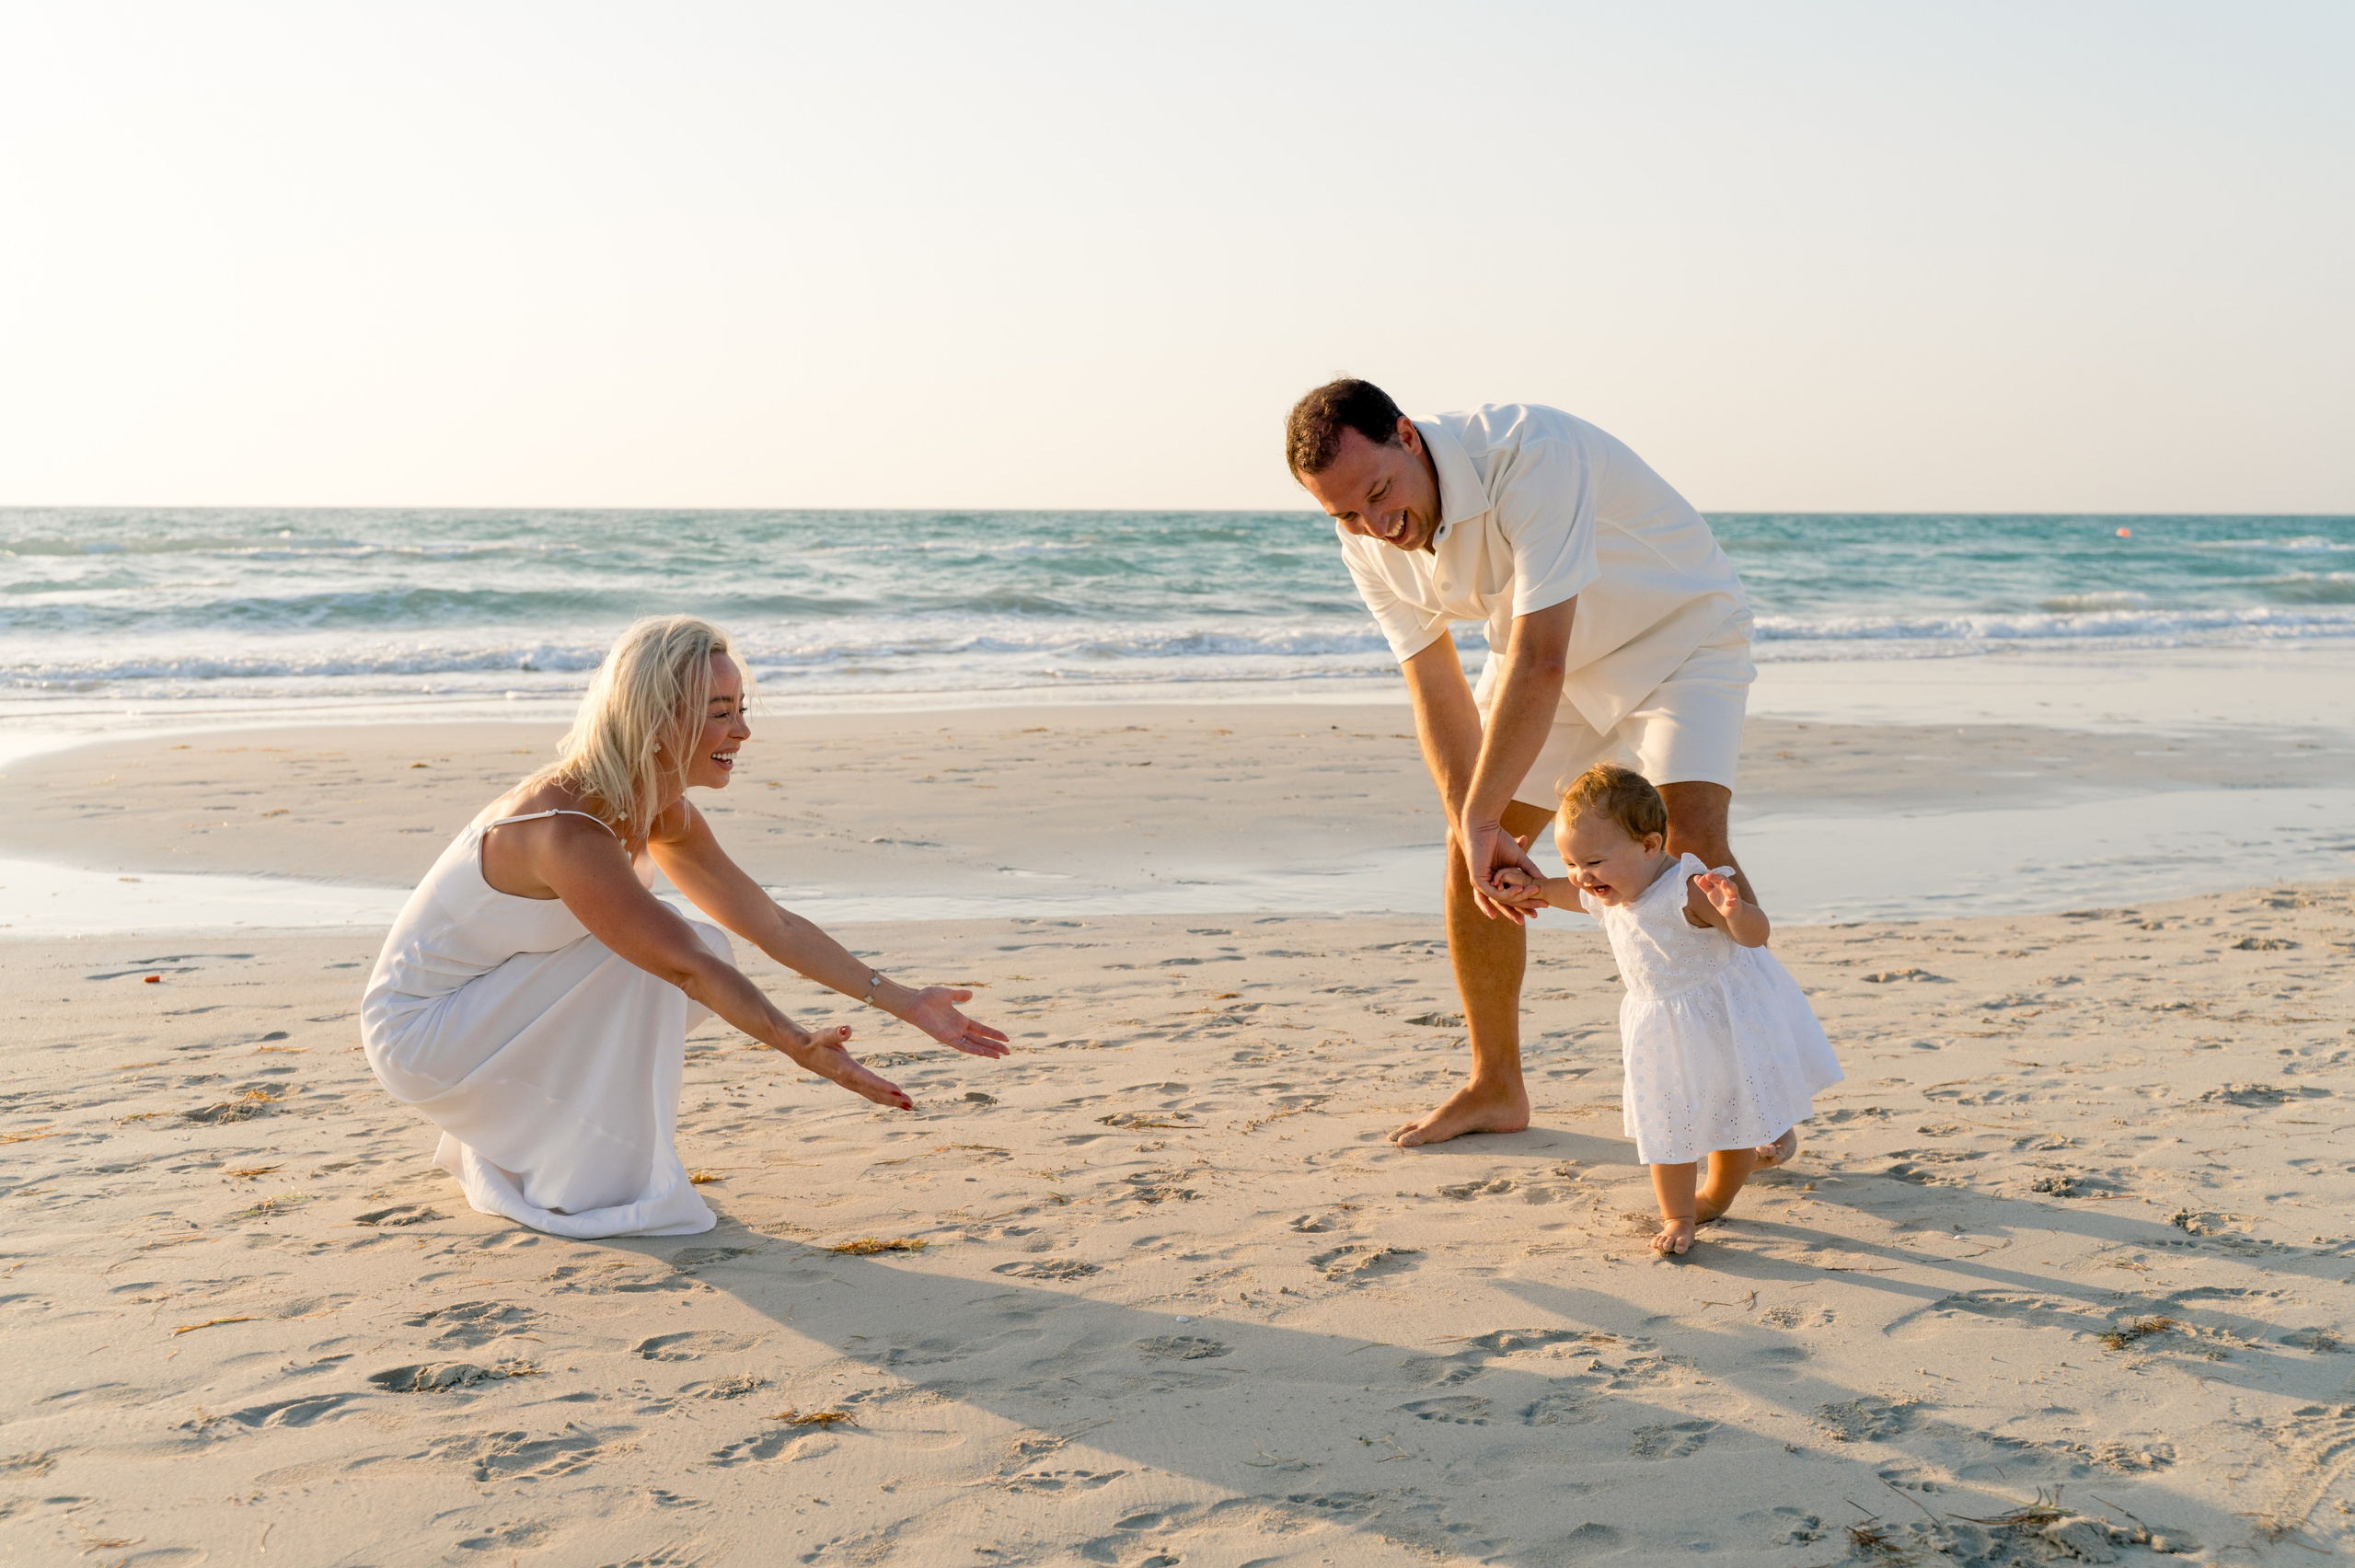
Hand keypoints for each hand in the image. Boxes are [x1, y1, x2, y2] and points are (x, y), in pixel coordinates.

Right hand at [779, 1023, 913, 1110]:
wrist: (805, 1054)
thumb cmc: (818, 1041)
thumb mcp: (825, 1034)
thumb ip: (837, 1032)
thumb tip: (847, 1028)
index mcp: (845, 1068)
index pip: (866, 1079)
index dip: (882, 1085)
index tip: (897, 1090)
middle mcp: (849, 1080)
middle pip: (873, 1092)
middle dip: (892, 1098)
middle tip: (910, 1103)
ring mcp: (851, 1084)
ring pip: (873, 1095)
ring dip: (891, 1101)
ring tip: (909, 1105)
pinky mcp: (853, 1084)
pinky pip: (871, 1093)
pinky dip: (884, 1098)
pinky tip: (897, 1101)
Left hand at [902, 986, 1011, 1058]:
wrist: (913, 1001)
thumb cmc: (927, 997)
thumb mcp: (948, 994)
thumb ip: (960, 995)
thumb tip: (971, 994)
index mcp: (960, 1020)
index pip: (981, 1029)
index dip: (993, 1034)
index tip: (1006, 1038)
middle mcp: (958, 1029)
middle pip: (980, 1040)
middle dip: (994, 1046)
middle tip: (1009, 1052)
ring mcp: (952, 1035)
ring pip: (974, 1045)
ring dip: (987, 1051)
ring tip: (1000, 1056)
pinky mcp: (945, 1038)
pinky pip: (961, 1046)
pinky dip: (972, 1049)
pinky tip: (983, 1052)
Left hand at [1462, 819, 1543, 923]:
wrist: (1485, 829)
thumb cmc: (1500, 840)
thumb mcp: (1519, 858)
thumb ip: (1530, 869)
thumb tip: (1544, 879)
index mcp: (1496, 883)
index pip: (1512, 899)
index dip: (1526, 905)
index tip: (1542, 909)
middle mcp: (1488, 887)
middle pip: (1507, 903)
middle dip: (1523, 909)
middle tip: (1538, 913)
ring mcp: (1481, 885)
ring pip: (1502, 899)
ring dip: (1519, 898)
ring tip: (1535, 894)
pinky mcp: (1476, 881)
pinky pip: (1494, 892)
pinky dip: (1507, 892)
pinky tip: (1519, 889)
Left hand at [1692, 871, 1743, 919]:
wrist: (1730, 911)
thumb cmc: (1720, 899)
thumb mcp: (1711, 892)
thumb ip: (1704, 885)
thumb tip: (1695, 877)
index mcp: (1720, 883)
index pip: (1715, 876)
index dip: (1708, 877)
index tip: (1699, 881)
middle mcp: (1728, 887)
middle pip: (1723, 878)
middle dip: (1716, 877)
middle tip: (1708, 876)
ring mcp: (1733, 894)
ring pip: (1733, 887)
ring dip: (1728, 884)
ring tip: (1723, 883)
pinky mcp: (1736, 903)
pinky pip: (1735, 902)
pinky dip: (1732, 902)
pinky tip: (1727, 903)